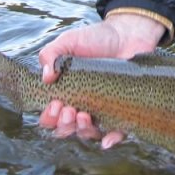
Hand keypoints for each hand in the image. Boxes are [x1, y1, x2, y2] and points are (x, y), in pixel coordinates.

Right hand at [37, 13, 165, 141]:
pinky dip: (111, 139)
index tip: (55, 104)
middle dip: (63, 125)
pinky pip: (117, 132)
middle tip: (69, 110)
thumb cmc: (96, 38)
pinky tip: (107, 141)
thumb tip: (46, 78)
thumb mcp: (69, 41)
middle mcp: (81, 105)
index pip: (51, 116)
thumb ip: (51, 54)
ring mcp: (102, 109)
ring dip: (82, 130)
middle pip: (66, 128)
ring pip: (88, 133)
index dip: (49, 117)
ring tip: (84, 116)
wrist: (128, 33)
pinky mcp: (122, 110)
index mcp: (65, 93)